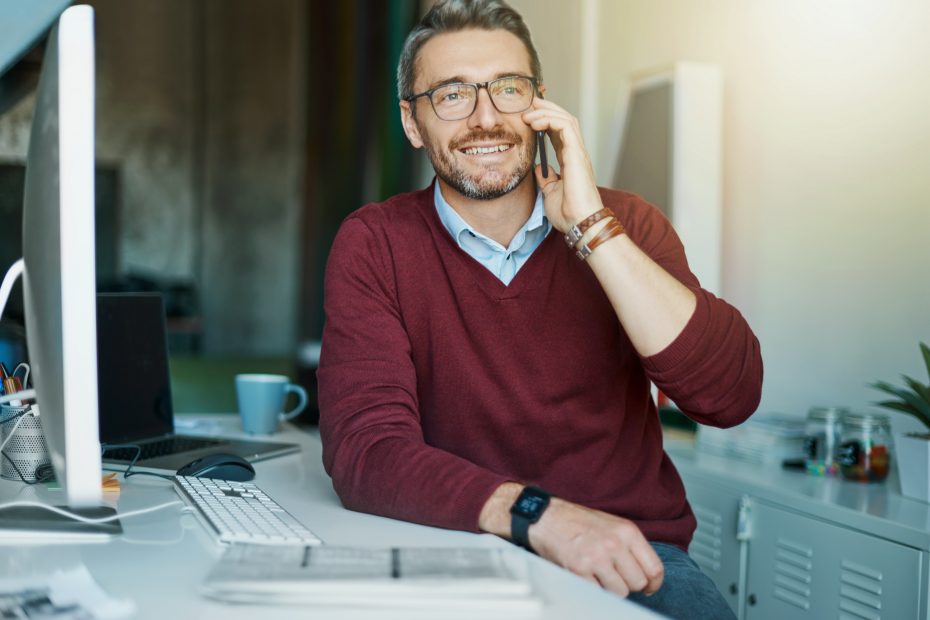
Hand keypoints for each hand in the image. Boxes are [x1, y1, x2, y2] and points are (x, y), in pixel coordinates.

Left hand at [522, 100, 603, 232]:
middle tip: (528, 104)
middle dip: (546, 108)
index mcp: (570, 160)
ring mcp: (579, 152)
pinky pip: (566, 126)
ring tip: (528, 112)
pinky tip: (535, 122)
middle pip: (564, 119)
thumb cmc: (568, 213)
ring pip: (566, 119)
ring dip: (546, 111)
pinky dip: (550, 119)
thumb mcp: (550, 192)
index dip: (544, 120)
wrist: (579, 224)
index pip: (559, 131)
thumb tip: (539, 168)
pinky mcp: (577, 154)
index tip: (527, 116)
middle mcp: (576, 152)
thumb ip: (546, 179)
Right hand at [530, 498, 664, 597]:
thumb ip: (631, 547)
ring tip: (598, 574)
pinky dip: (593, 589)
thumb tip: (647, 574)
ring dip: (611, 588)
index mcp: (627, 531)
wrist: (546, 516)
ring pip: (620, 592)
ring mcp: (597, 557)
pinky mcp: (579, 569)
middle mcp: (614, 544)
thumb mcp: (612, 524)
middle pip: (638, 583)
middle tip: (616, 577)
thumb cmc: (579, 521)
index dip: (653, 584)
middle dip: (628, 584)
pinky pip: (598, 593)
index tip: (647, 587)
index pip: (654, 568)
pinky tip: (586, 576)